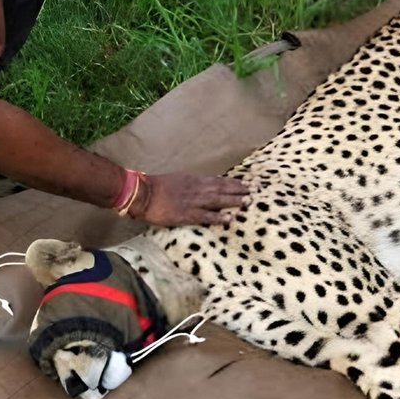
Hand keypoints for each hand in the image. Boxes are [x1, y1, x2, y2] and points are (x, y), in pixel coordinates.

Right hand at [133, 172, 251, 226]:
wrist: (143, 193)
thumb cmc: (157, 187)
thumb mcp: (178, 180)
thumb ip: (191, 184)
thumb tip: (202, 187)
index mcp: (195, 181)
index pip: (219, 181)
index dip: (234, 183)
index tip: (248, 183)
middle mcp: (197, 189)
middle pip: (222, 188)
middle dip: (240, 190)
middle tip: (256, 191)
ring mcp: (193, 201)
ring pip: (218, 200)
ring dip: (234, 200)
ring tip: (248, 202)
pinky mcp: (186, 214)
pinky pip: (205, 215)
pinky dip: (217, 216)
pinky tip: (229, 218)